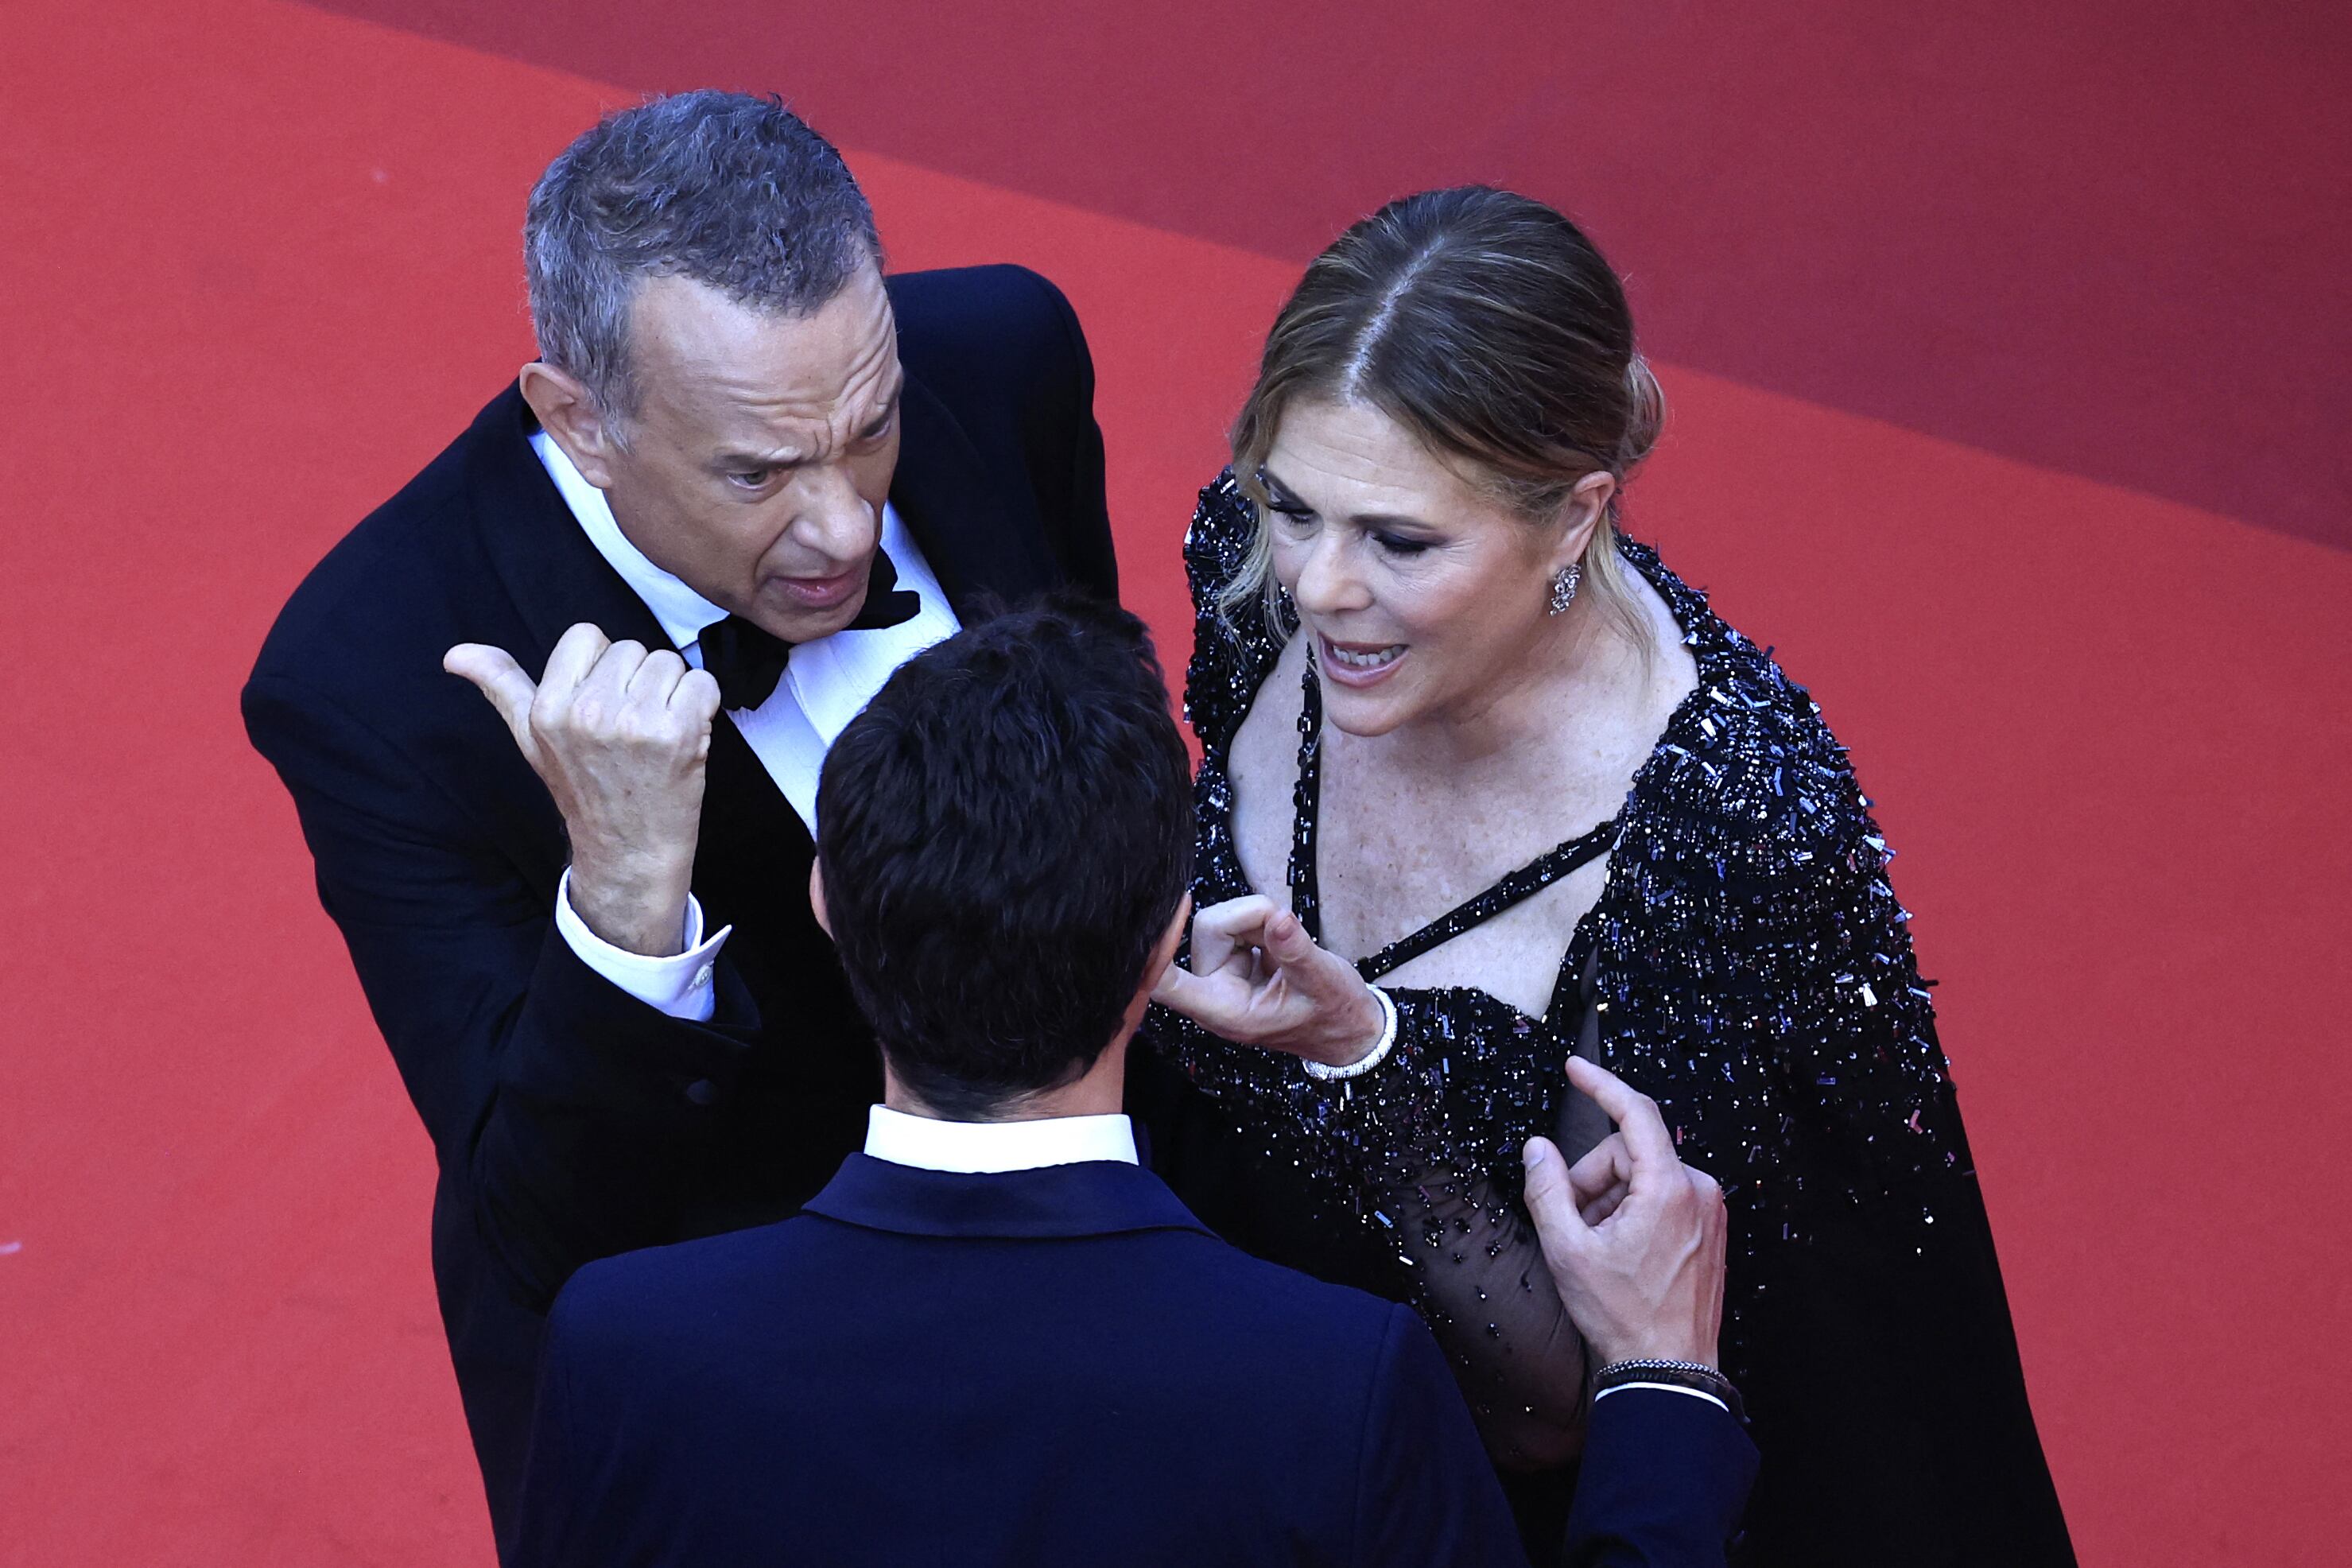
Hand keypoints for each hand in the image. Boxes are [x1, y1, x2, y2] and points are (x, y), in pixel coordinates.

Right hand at [445, 624, 721, 956]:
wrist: (628, 851)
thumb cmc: (584, 792)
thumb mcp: (532, 740)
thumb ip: (501, 687)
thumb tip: (455, 655)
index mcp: (548, 707)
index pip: (586, 635)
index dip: (602, 666)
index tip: (603, 704)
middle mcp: (587, 711)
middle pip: (632, 648)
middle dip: (638, 682)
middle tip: (632, 729)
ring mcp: (634, 722)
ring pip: (669, 662)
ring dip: (672, 693)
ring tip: (657, 734)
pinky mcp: (678, 733)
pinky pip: (703, 683)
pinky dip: (702, 705)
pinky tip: (685, 738)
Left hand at [1150, 895, 1386, 1068]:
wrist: (1349, 1027)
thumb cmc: (1334, 1014)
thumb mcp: (1323, 981)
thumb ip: (1295, 951)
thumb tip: (1278, 919)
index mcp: (1225, 1011)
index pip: (1167, 984)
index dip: (1154, 952)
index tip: (1154, 918)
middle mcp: (1215, 993)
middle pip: (1208, 929)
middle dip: (1250, 919)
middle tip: (1286, 932)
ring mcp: (1221, 975)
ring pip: (1221, 920)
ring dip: (1258, 920)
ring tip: (1286, 947)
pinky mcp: (1231, 959)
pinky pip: (1236, 921)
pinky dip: (1261, 923)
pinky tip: (1279, 946)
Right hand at [1522, 1056, 1726, 1368]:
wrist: (1669, 1369)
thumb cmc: (1622, 1314)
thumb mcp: (1567, 1250)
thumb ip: (1546, 1189)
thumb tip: (1538, 1149)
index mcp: (1669, 1187)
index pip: (1635, 1112)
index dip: (1600, 1084)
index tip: (1574, 1069)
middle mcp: (1698, 1190)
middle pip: (1629, 1152)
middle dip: (1592, 1178)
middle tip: (1572, 1222)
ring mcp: (1709, 1211)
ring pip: (1643, 1176)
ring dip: (1611, 1200)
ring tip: (1596, 1247)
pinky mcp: (1710, 1229)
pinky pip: (1663, 1197)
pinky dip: (1633, 1212)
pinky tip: (1619, 1251)